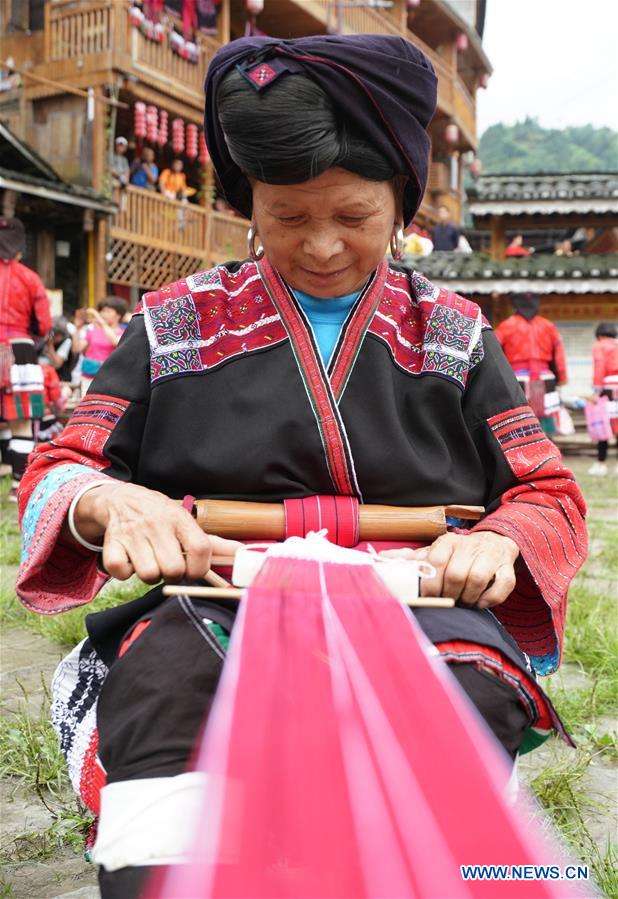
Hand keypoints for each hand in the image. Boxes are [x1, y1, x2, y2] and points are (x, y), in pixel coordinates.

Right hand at [73, 482, 241, 583]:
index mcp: (180, 520)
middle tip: (169, 565)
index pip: (200, 549)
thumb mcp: (187, 523)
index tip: (194, 570)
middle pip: (174, 569)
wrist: (122, 499)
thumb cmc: (161, 517)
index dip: (200, 568)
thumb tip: (242, 554)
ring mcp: (133, 533)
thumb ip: (214, 542)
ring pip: (149, 575)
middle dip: (174, 575)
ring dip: (151, 575)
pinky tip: (130, 561)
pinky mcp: (112, 543)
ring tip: (150, 561)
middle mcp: (158, 524)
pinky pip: (121, 572)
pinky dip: (125, 573)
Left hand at [380, 531, 518, 608]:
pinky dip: (489, 599)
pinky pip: (502, 586)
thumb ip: (409, 558)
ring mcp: (489, 557)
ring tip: (462, 602)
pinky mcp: (507, 568)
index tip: (427, 597)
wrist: (491, 542)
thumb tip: (381, 559)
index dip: (430, 584)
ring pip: (477, 580)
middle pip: (456, 575)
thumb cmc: (456, 554)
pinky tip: (480, 602)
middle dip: (449, 594)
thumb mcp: (432, 553)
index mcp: (447, 542)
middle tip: (446, 601)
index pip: (435, 562)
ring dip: (468, 598)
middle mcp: (468, 546)